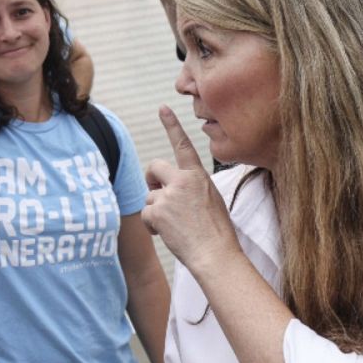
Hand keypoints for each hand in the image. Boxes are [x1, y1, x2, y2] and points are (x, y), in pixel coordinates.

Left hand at [142, 106, 241, 274]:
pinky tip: (167, 234)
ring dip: (156, 211)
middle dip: (152, 180)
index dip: (172, 125)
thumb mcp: (211, 199)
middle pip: (154, 167)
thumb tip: (172, 189)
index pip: (183, 145)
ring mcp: (169, 194)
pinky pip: (145, 214)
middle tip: (159, 195)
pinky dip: (152, 225)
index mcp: (198, 175)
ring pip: (149, 196)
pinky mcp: (158, 210)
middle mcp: (182, 180)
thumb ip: (192, 187)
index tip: (163, 108)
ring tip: (176, 226)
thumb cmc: (216, 232)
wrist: (215, 254)